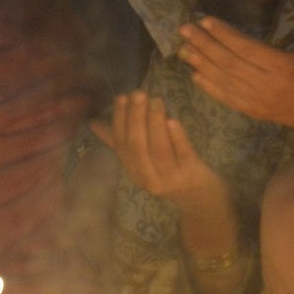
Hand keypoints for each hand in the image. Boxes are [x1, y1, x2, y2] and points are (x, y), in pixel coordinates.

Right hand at [92, 91, 239, 270]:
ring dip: (155, 123)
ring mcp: (169, 178)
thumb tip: (93, 122)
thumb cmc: (169, 172)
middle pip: (137, 146)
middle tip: (138, 94)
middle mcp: (147, 177)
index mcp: (132, 170)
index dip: (119, 119)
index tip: (121, 97)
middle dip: (136, 118)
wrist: (200, 199)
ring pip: (158, 149)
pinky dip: (177, 137)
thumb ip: (120, 141)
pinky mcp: (191, 175)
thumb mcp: (143, 160)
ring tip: (156, 100)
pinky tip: (173, 120)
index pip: (121, 143)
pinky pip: (182, 154)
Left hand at [177, 1, 293, 147]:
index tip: (206, 21)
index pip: (247, 48)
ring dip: (201, 64)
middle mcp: (268, 84)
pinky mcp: (254, 112)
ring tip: (183, 49)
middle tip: (184, 30)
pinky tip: (194, 75)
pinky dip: (209, 87)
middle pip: (229, 63)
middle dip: (205, 45)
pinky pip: (228, 99)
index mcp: (284, 66)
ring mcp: (259, 100)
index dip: (225, 35)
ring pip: (224, 81)